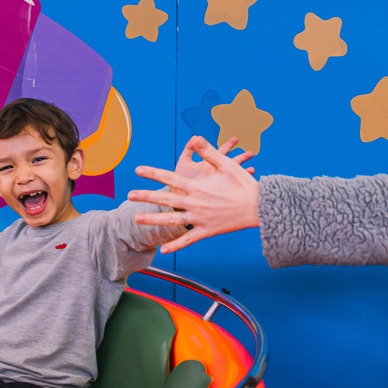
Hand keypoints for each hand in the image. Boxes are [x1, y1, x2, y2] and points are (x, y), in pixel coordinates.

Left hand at [129, 136, 259, 253]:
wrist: (259, 207)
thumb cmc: (243, 184)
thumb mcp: (226, 164)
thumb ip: (209, 152)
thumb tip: (195, 138)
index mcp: (198, 187)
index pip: (170, 178)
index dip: (153, 173)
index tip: (138, 170)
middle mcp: (195, 203)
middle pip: (166, 200)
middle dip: (146, 196)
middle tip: (128, 195)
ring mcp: (200, 219)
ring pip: (172, 221)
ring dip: (153, 220)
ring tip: (136, 219)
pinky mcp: (207, 231)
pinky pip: (188, 239)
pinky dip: (176, 245)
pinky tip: (163, 250)